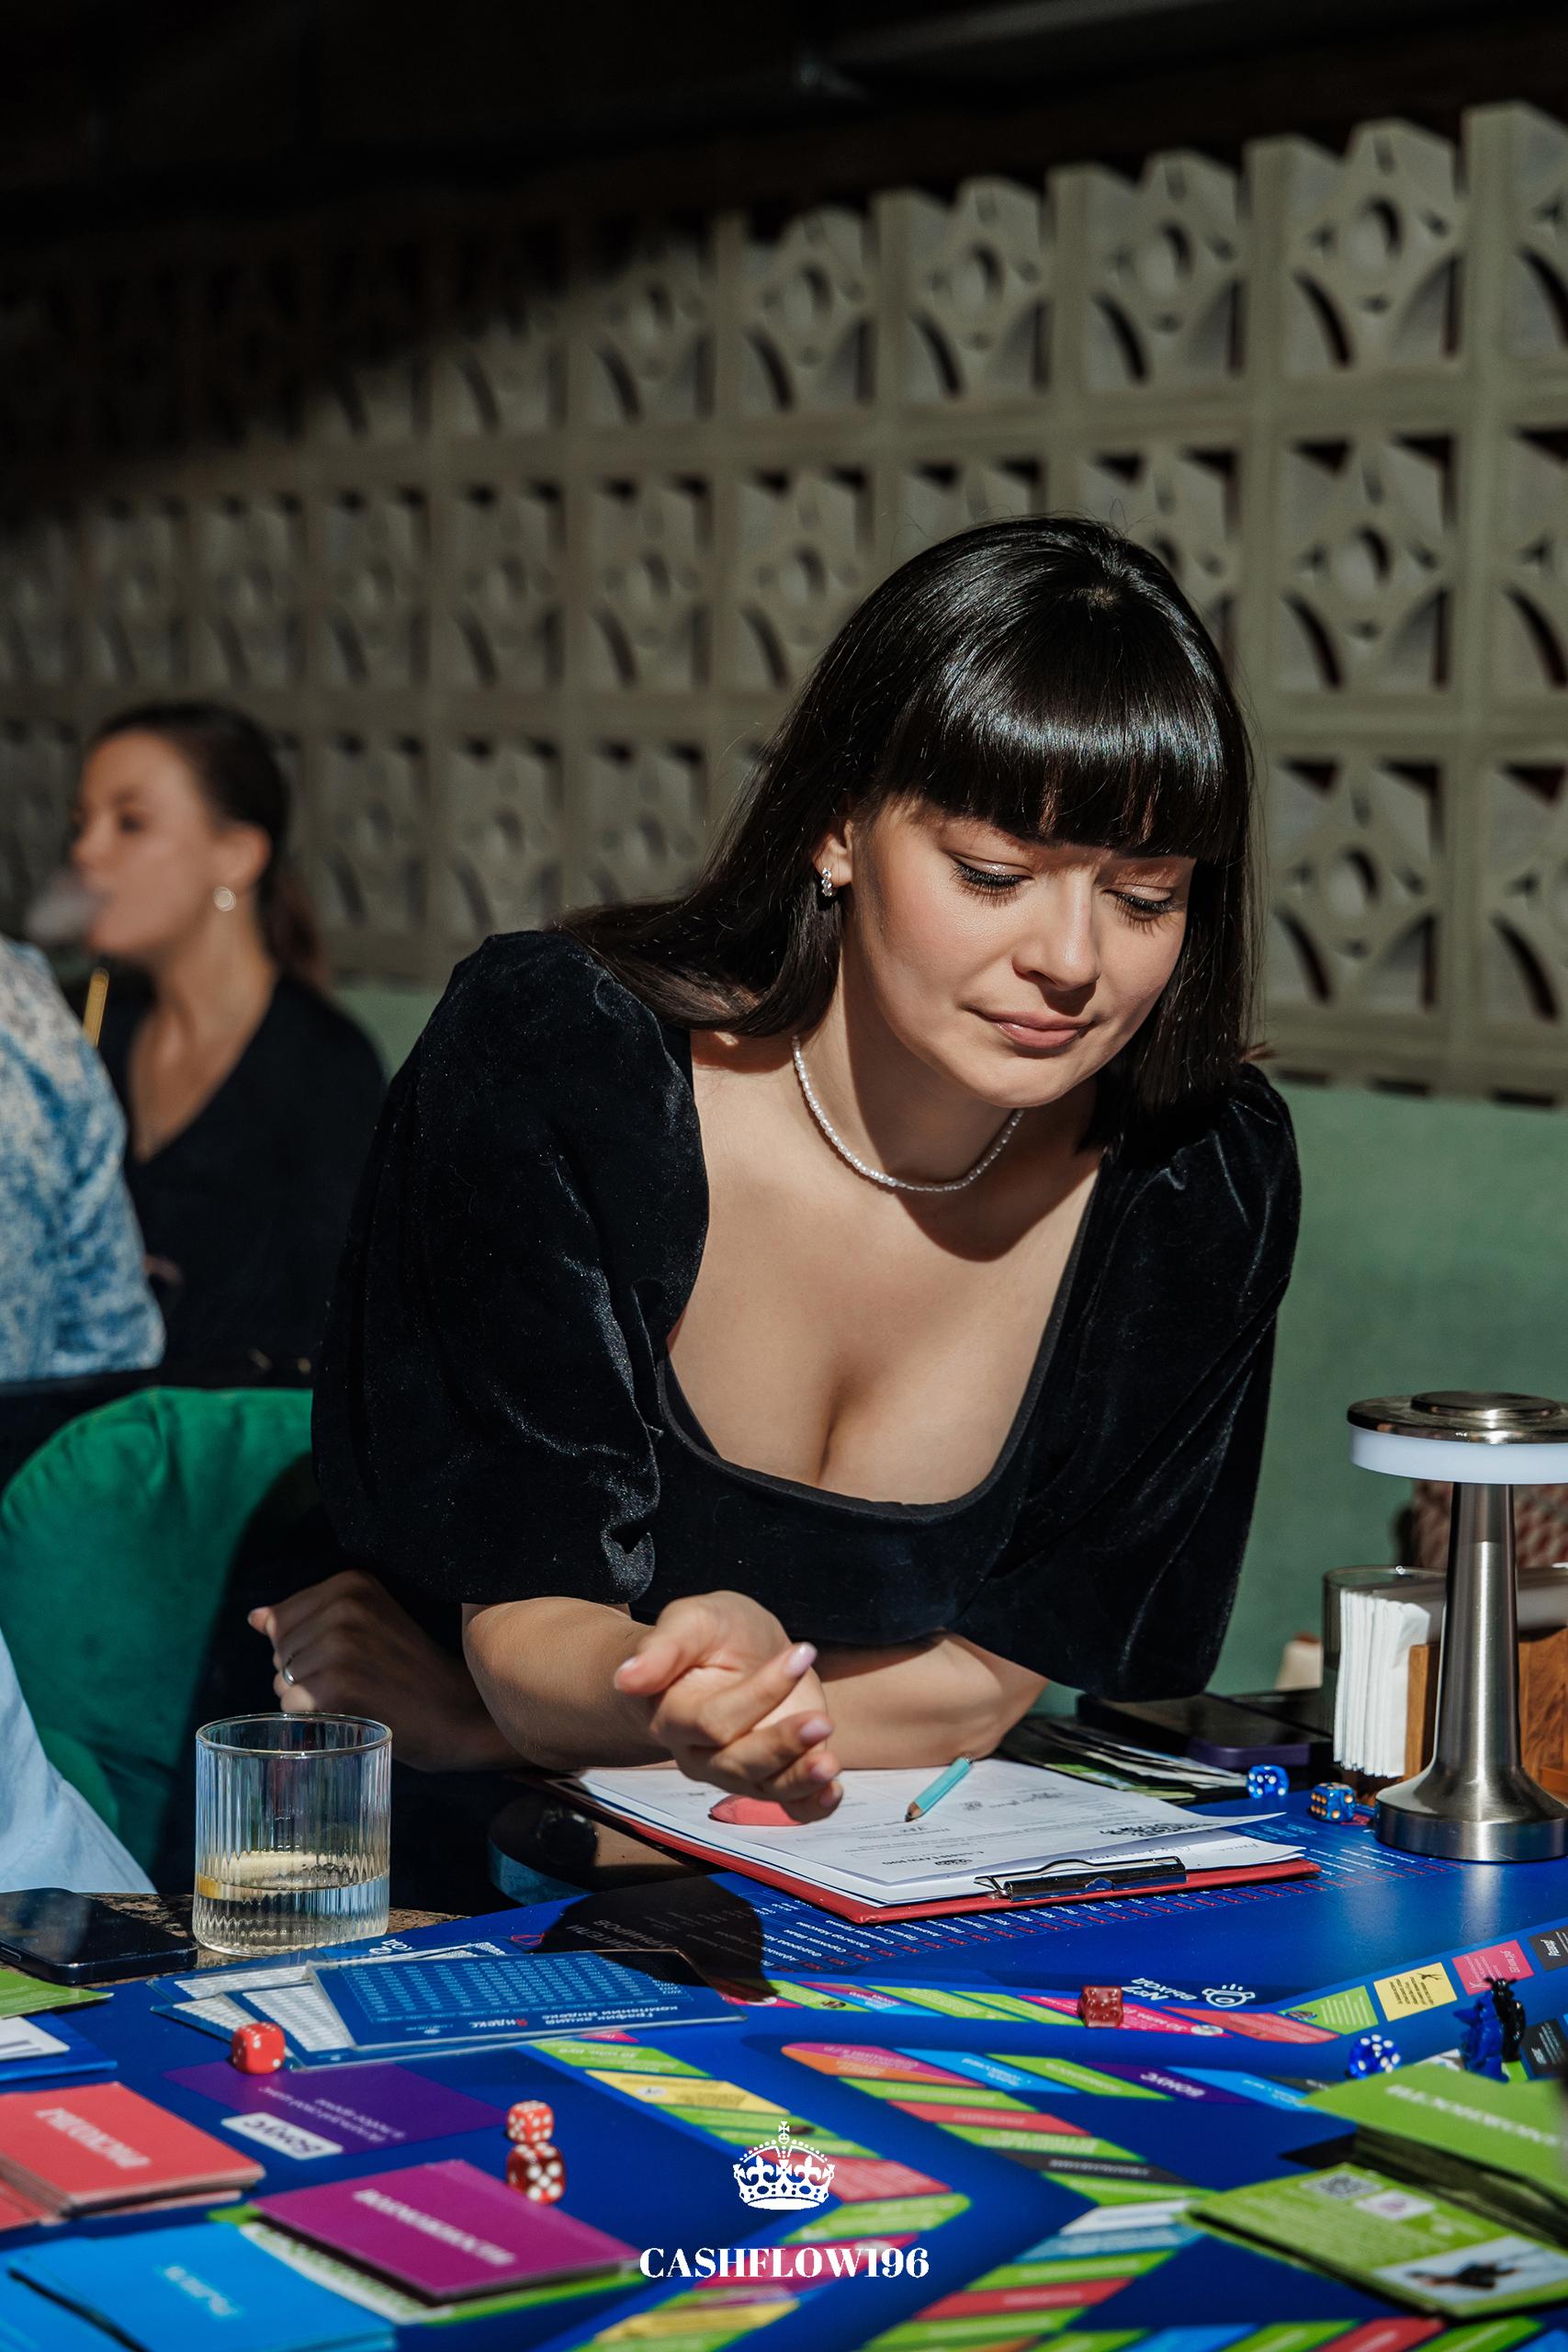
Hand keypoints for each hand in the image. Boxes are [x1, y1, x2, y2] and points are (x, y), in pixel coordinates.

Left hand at [249, 1570, 519, 1772]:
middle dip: (304, 1673)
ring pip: (283, 1681)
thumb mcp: (367, 1627)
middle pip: (280, 1651)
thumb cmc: (411, 1674)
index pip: (281, 1620)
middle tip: (358, 1681)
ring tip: (357, 1697)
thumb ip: (309, 1617)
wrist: (460, 1712)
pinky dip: (313, 1719)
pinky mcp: (337, 1683)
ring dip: (310, 1700)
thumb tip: (255, 1618)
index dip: (306, 1649)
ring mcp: (341, 1643)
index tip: (354, 1658)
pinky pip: (291, 1706)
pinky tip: (351, 1713)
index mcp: (351, 1583)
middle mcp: (344, 1605)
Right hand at [614, 1591, 841, 1822]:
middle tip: (822, 1721)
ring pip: (766, 1788)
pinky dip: (811, 1807)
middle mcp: (703, 1753)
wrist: (726, 1652)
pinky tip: (832, 1792)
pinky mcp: (773, 1775)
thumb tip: (625, 1679)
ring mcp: (739, 1769)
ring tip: (829, 1764)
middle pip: (739, 1762)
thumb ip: (662, 1649)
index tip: (800, 1653)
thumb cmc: (706, 1636)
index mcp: (676, 1716)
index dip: (758, 1693)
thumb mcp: (691, 1621)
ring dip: (800, 1781)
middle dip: (782, 1744)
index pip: (715, 1720)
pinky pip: (789, 1807)